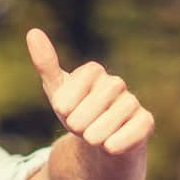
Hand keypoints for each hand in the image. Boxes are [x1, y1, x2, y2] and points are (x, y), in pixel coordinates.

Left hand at [27, 28, 153, 155]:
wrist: (98, 142)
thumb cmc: (77, 112)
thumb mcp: (58, 92)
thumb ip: (46, 64)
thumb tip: (33, 32)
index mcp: (95, 72)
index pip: (79, 83)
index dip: (68, 102)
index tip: (63, 111)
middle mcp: (116, 83)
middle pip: (95, 102)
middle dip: (80, 121)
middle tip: (78, 127)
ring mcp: (132, 102)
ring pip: (114, 118)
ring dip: (97, 133)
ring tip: (92, 138)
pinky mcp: (145, 122)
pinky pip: (137, 128)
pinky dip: (120, 141)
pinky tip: (109, 147)